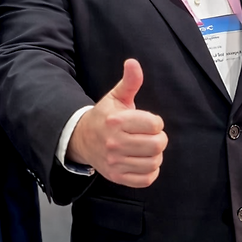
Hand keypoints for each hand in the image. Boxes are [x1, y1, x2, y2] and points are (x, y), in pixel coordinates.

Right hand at [68, 59, 167, 187]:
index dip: (156, 122)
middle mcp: (114, 143)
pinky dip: (150, 172)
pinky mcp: (117, 176)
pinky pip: (146, 179)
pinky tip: (143, 161)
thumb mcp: (116, 97)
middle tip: (151, 136)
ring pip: (154, 162)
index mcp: (116, 121)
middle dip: (159, 139)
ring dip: (155, 155)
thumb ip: (129, 81)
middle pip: (157, 145)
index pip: (155, 124)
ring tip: (147, 149)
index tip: (149, 122)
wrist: (82, 139)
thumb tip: (133, 62)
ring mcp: (115, 162)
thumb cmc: (104, 116)